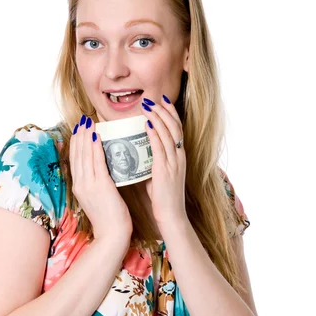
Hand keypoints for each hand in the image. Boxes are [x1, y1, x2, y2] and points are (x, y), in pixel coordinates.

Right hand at [69, 115, 132, 241]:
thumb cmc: (110, 219)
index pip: (75, 160)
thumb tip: (104, 171)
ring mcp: (88, 185)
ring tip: (89, 122)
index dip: (77, 143)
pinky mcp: (99, 186)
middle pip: (76, 154)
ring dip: (86, 136)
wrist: (112, 235)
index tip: (81, 129)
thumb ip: (99, 184)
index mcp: (79, 187)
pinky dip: (95, 147)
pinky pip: (96, 162)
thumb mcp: (100, 198)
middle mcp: (80, 184)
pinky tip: (96, 136)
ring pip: (84, 155)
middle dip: (79, 135)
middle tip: (83, 120)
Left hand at [141, 95, 187, 225]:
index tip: (162, 101)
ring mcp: (174, 163)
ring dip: (158, 117)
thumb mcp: (158, 175)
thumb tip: (136, 153)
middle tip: (154, 99)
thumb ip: (150, 162)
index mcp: (178, 157)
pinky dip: (155, 134)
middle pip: (175, 126)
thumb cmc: (162, 198)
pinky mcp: (166, 171)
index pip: (177, 129)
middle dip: (165, 110)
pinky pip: (161, 148)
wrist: (171, 216)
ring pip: (168, 133)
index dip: (170, 113)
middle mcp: (179, 157)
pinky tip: (147, 125)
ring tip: (148, 106)